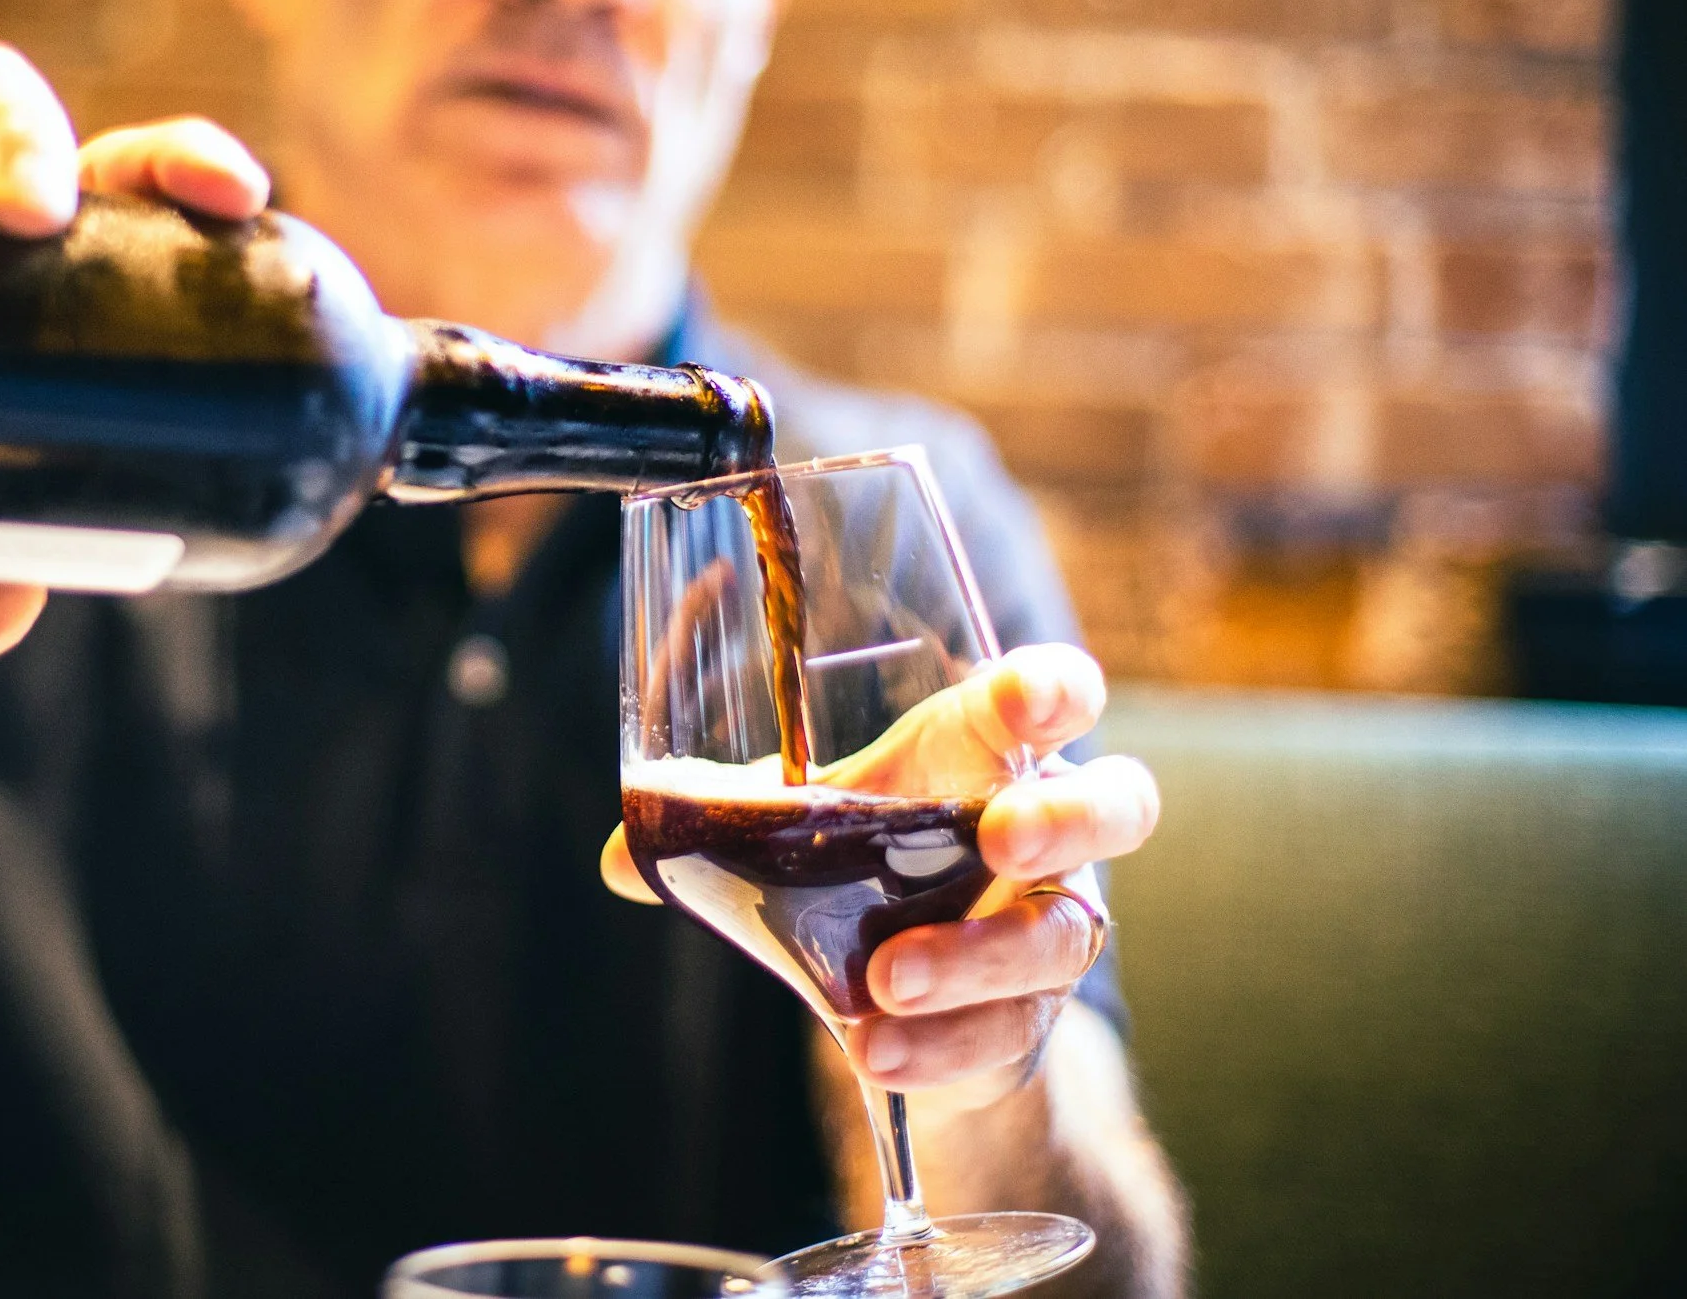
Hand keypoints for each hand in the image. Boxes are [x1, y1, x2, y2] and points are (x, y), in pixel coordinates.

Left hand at [601, 643, 1157, 1095]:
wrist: (915, 994)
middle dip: (1065, 816)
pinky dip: (938, 1045)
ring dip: (979, 955)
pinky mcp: (1032, 1018)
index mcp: (988, 754)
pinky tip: (875, 1049)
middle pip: (1115, 805)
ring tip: (892, 975)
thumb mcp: (803, 829)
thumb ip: (724, 831)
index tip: (1033, 697)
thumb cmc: (870, 863)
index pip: (1050, 698)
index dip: (1053, 689)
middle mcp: (1048, 834)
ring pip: (1063, 937)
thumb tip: (623, 857)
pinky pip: (1005, 1033)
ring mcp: (1052, 928)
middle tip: (1000, 835)